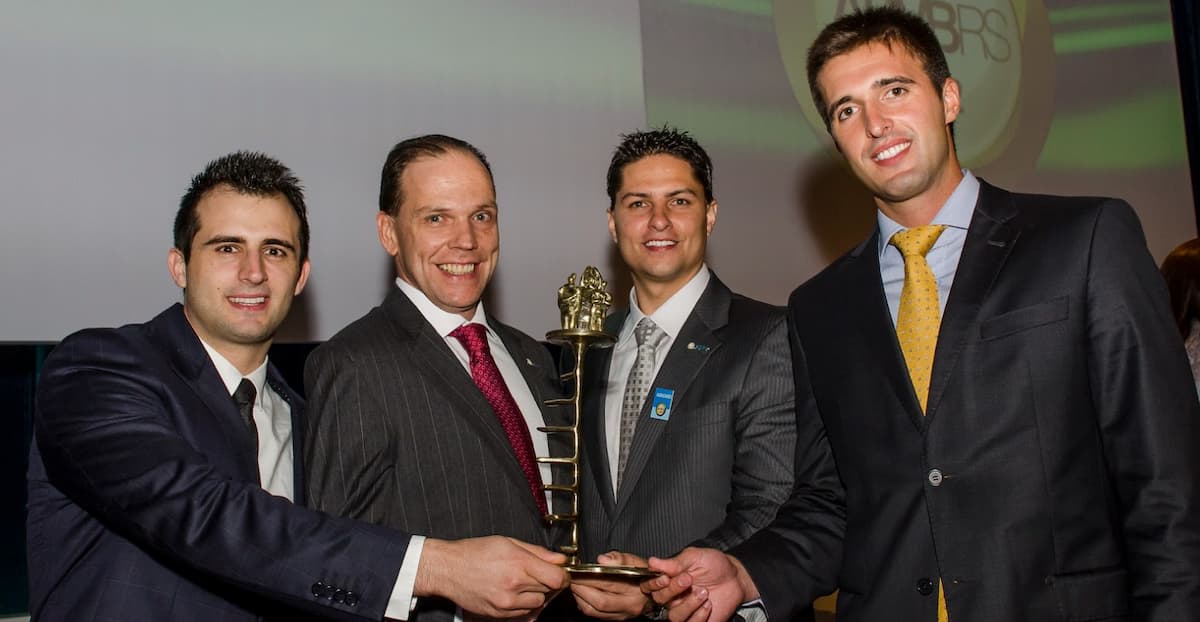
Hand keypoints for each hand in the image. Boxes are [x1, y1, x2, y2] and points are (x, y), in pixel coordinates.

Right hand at [417, 536, 569, 618]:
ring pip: (538, 603)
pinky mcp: (499, 614)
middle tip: (534, 572)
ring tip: (520, 582)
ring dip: (535, 594)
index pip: (557, 578)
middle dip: (547, 581)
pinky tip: (511, 591)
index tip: (560, 571)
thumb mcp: (507, 542)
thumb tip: (559, 559)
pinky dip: (522, 603)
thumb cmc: (474, 552)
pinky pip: (523, 612)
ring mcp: (506, 602)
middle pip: (549, 589)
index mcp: (518, 563)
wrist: (448, 570)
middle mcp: (514, 585)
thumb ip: (537, 552)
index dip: (562, 575)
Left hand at [570, 551, 652, 619]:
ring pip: (595, 611)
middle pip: (600, 601)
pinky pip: (595, 615)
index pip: (610, 584)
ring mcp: (622, 615)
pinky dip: (584, 604)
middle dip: (581, 589)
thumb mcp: (636, 561)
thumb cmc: (643, 574)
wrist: (653, 591)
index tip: (578, 570)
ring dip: (580, 597)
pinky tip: (581, 594)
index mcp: (636, 589)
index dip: (590, 577)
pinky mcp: (616, 619)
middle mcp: (630, 605)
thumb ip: (619, 558)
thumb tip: (602, 559)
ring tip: (574, 585)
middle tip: (571, 578)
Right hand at [646, 547, 755, 621]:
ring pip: (674, 616)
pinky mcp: (696, 621)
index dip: (654, 583)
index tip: (665, 577)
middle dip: (673, 590)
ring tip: (703, 592)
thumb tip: (653, 561)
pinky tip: (708, 604)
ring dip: (688, 605)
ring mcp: (684, 610)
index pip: (649, 585)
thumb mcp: (695, 557)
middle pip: (660, 600)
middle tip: (688, 579)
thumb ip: (675, 562)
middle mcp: (673, 596)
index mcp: (669, 579)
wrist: (735, 578)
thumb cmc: (715, 565)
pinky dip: (699, 615)